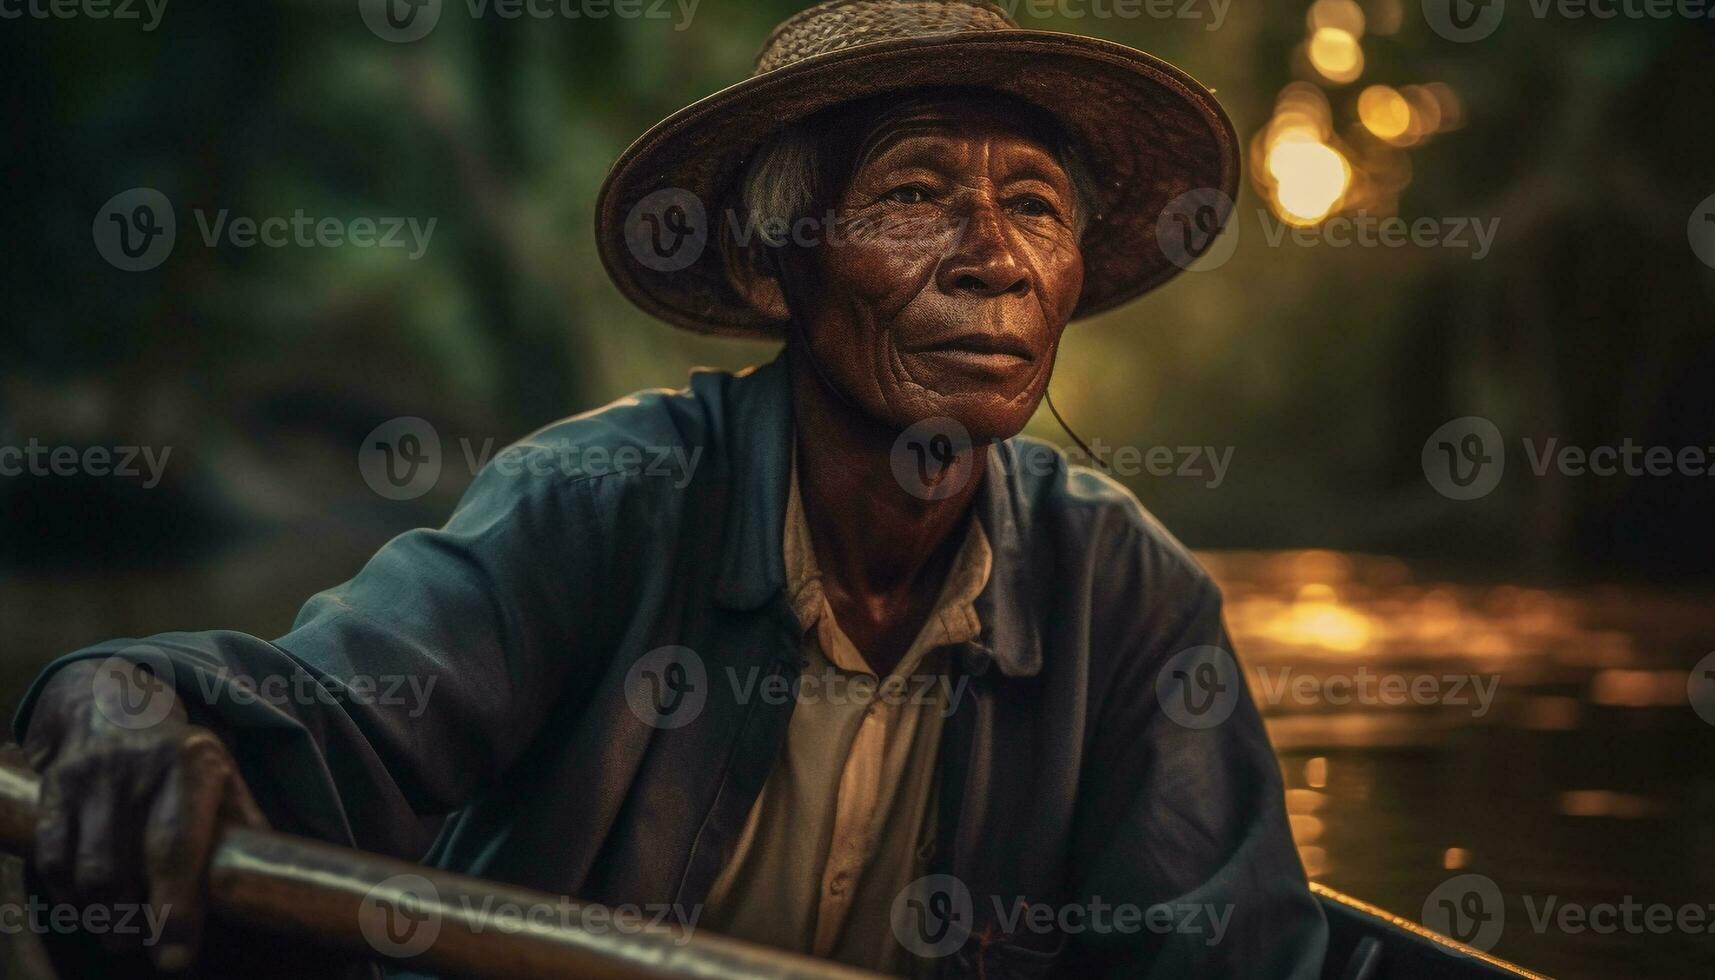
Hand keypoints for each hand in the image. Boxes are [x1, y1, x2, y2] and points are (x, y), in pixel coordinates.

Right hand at [20, 657, 266, 971]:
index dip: (175, 908)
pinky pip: (52, 857)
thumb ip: (243, 825)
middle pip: (123, 867)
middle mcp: (138, 770)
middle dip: (131, 922)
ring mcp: (92, 777)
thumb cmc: (181, 756)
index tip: (176, 958)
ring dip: (99, 915)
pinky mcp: (56, 787)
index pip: (177, 848)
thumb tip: (273, 878)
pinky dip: (66, 893)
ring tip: (117, 933)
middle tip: (141, 946)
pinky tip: (85, 905)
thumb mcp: (223, 776)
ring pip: (84, 869)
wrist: (117, 702)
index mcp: (192, 766)